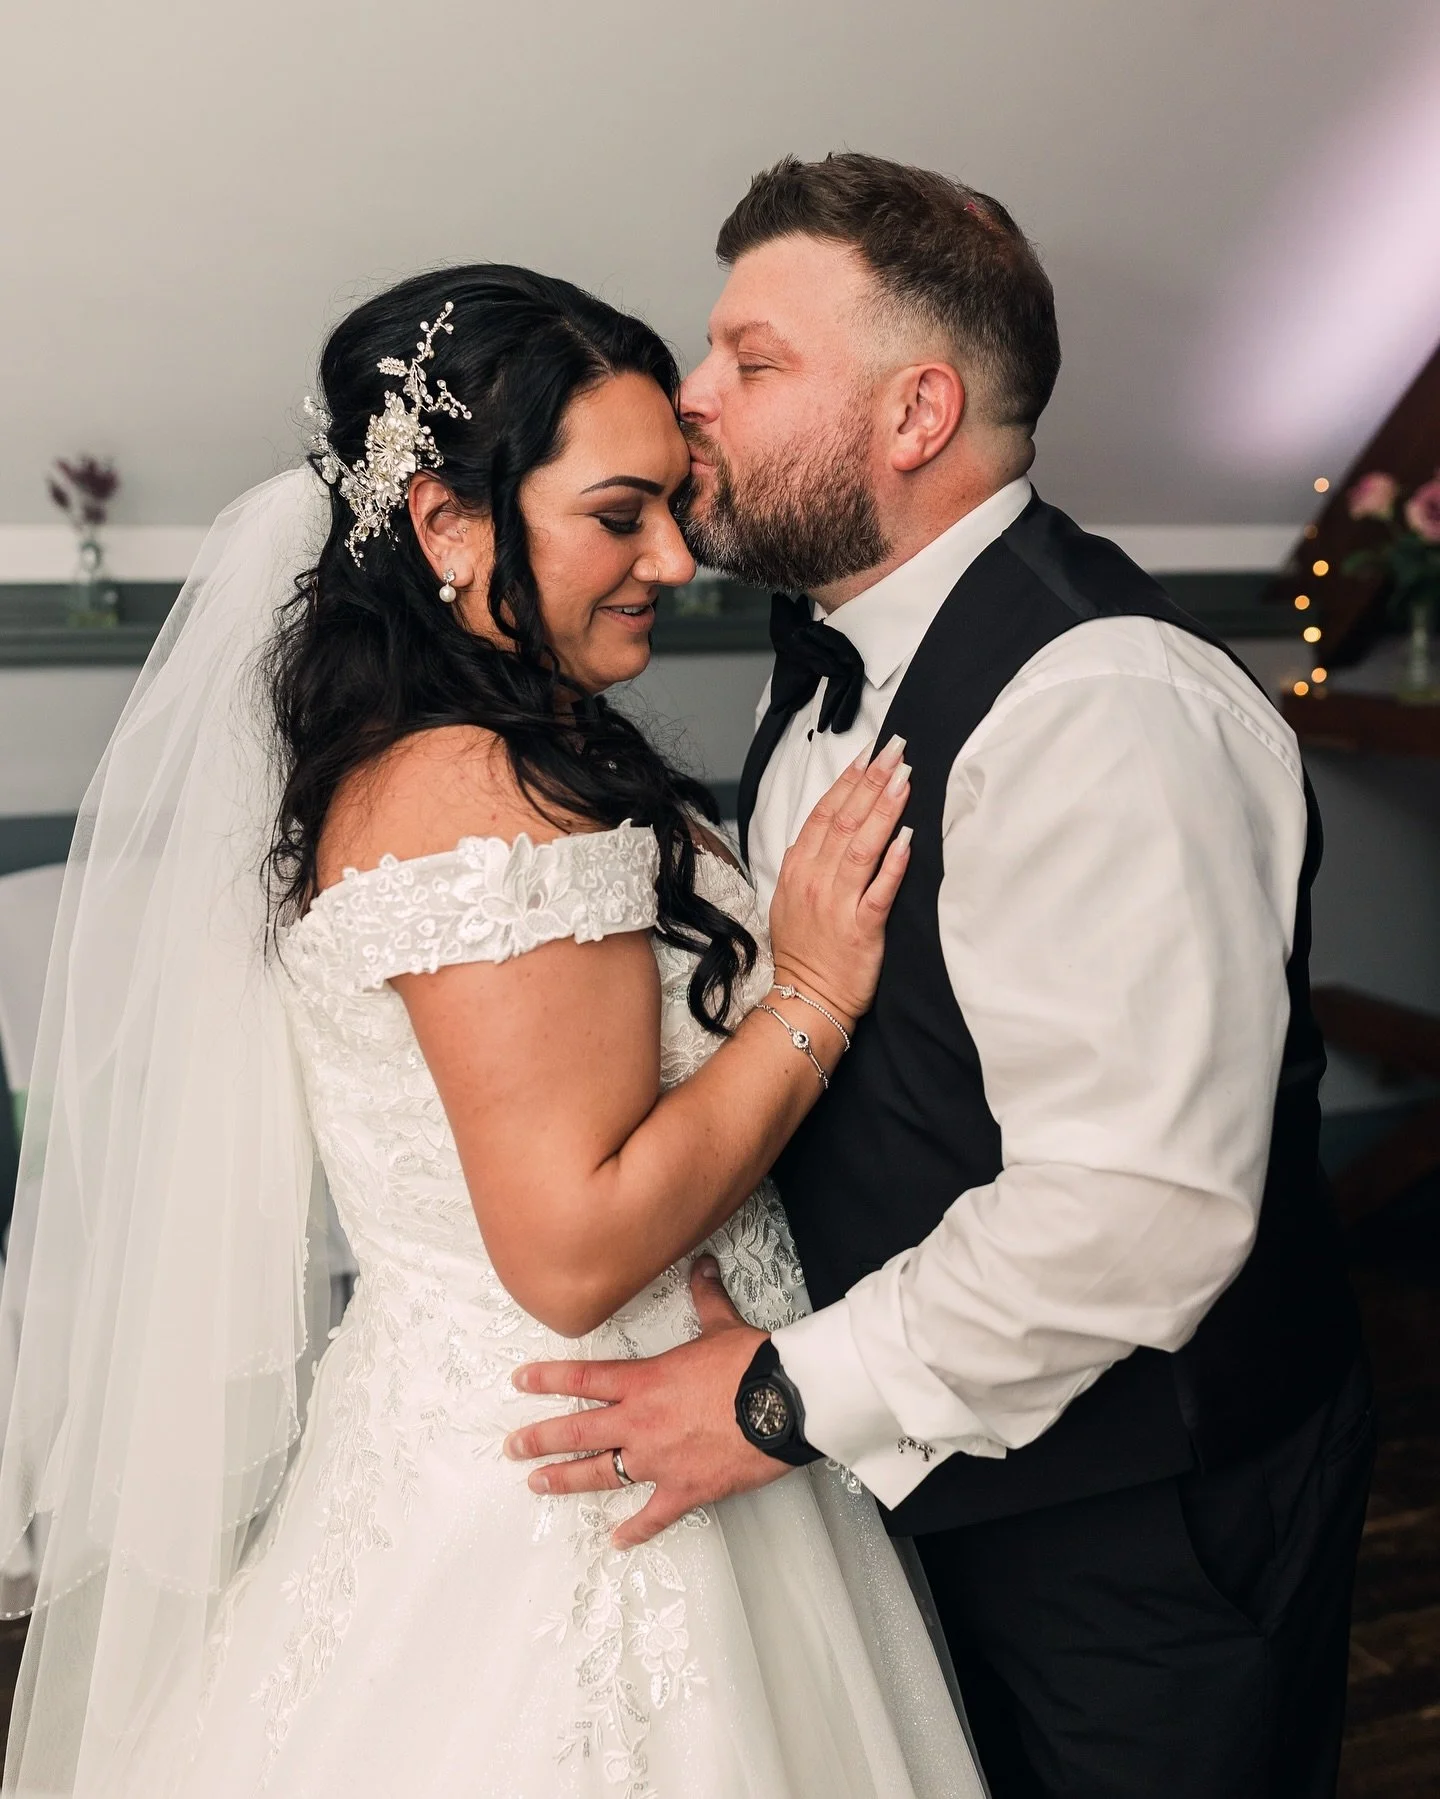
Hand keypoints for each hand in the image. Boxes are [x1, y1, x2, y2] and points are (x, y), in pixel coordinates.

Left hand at [504, 1258, 786, 1547]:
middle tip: (512, 1446)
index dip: (547, 1379)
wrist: (784, 1403)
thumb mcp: (722, 1325)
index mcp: (645, 1381)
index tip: (520, 1382)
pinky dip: (635, 1530)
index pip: (583, 1377)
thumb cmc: (753, 1365)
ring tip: (537, 1484)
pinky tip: (617, 1540)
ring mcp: (658, 1460)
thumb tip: (703, 1267)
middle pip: (578, 1430)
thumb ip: (705, 1297)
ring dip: (565, 1479)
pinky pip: (652, 1516)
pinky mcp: (684, 1490)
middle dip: (540, 1437)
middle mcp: (641, 1421)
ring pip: (599, 1473)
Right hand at [767, 734, 911, 1026]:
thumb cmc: (804, 951)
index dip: (848, 780)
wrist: (805, 1000)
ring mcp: (837, 904)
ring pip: (861, 847)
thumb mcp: (791, 898)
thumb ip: (807, 861)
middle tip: (895, 750)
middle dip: (872, 781)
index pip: (823, 813)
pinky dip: (892, 864)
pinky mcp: (861, 929)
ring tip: (904, 779)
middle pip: (844, 820)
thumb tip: (826, 826)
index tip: (869, 754)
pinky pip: (878, 891)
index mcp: (798, 870)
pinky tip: (907, 838)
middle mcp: (815, 881)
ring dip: (884, 809)